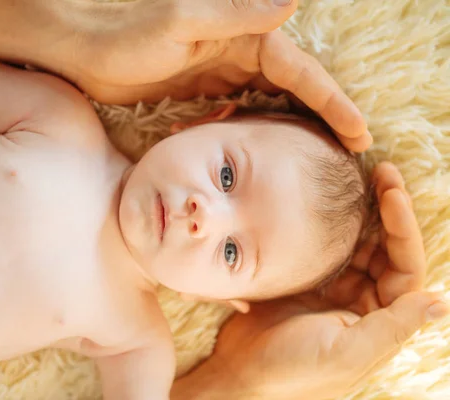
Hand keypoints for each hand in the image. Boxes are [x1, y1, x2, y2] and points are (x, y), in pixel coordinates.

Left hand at [0, 0, 371, 151]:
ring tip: (318, 165)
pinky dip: (254, 135)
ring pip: (269, 107)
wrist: (80, 49)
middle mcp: (238, 54)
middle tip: (350, 158)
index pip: (301, 74)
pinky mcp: (200, 94)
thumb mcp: (180, 23)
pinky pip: (238, 117)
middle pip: (293, 93)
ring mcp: (220, 76)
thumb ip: (235, 15)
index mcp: (243, 36)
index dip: (333, 104)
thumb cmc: (124, 34)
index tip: (360, 133)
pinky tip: (263, 157)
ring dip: (293, 133)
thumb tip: (292, 2)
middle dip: (322, 122)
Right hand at [171, 162, 448, 399]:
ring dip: (361, 214)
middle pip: (385, 249)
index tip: (393, 192)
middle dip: (388, 211)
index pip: (405, 267)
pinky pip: (325, 246)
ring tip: (360, 178)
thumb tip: (439, 300)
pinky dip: (330, 224)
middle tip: (382, 172)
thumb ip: (392, 326)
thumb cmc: (292, 370)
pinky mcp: (306, 280)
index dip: (403, 228)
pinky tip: (327, 202)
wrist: (239, 373)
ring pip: (357, 243)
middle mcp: (363, 303)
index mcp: (379, 320)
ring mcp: (333, 290)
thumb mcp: (346, 352)